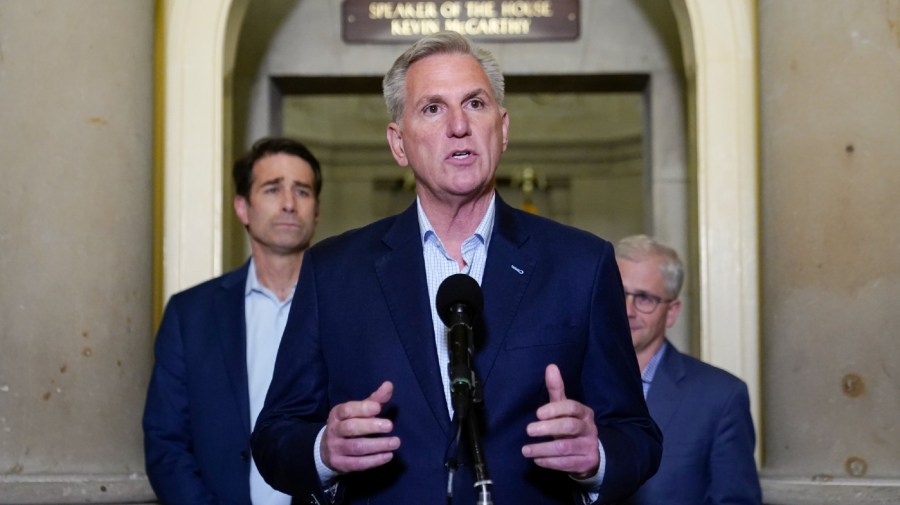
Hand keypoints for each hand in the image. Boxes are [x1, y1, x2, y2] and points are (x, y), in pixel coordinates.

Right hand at [320, 381, 400, 473]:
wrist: (326, 450)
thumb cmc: (348, 425)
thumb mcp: (357, 411)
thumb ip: (374, 400)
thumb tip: (389, 385)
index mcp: (337, 414)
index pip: (347, 410)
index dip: (362, 409)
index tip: (378, 408)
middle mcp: (334, 431)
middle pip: (351, 428)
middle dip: (371, 427)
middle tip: (390, 426)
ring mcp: (336, 448)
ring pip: (356, 447)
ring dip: (377, 445)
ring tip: (395, 442)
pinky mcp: (341, 464)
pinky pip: (358, 464)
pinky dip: (374, 460)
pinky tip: (388, 455)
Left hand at [521, 364, 599, 478]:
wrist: (590, 453)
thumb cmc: (571, 427)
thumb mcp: (565, 409)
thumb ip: (557, 390)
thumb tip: (551, 366)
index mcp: (584, 413)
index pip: (572, 407)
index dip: (555, 409)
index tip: (537, 413)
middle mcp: (589, 429)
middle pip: (570, 427)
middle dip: (548, 428)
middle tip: (529, 430)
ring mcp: (588, 447)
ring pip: (566, 448)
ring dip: (543, 449)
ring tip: (526, 450)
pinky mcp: (585, 463)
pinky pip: (566, 464)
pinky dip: (549, 462)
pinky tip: (537, 460)